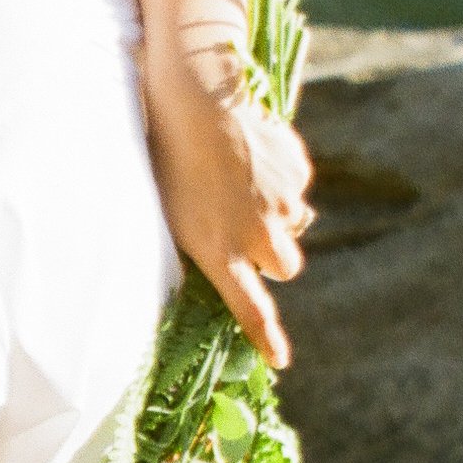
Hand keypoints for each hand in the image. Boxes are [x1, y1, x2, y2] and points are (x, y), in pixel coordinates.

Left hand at [145, 60, 314, 366]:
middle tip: (249, 234)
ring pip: (294, 225)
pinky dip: (281, 180)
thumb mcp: (170, 213)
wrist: (197, 102)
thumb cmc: (166, 159)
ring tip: (241, 183)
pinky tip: (252, 156)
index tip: (280, 360)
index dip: (265, 337)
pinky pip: (296, 187)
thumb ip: (202, 242)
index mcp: (219, 250)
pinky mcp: (296, 173)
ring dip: (276, 216)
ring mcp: (281, 204)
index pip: (249, 308)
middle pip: (286, 268)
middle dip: (274, 257)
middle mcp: (257, 235)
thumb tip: (227, 258)